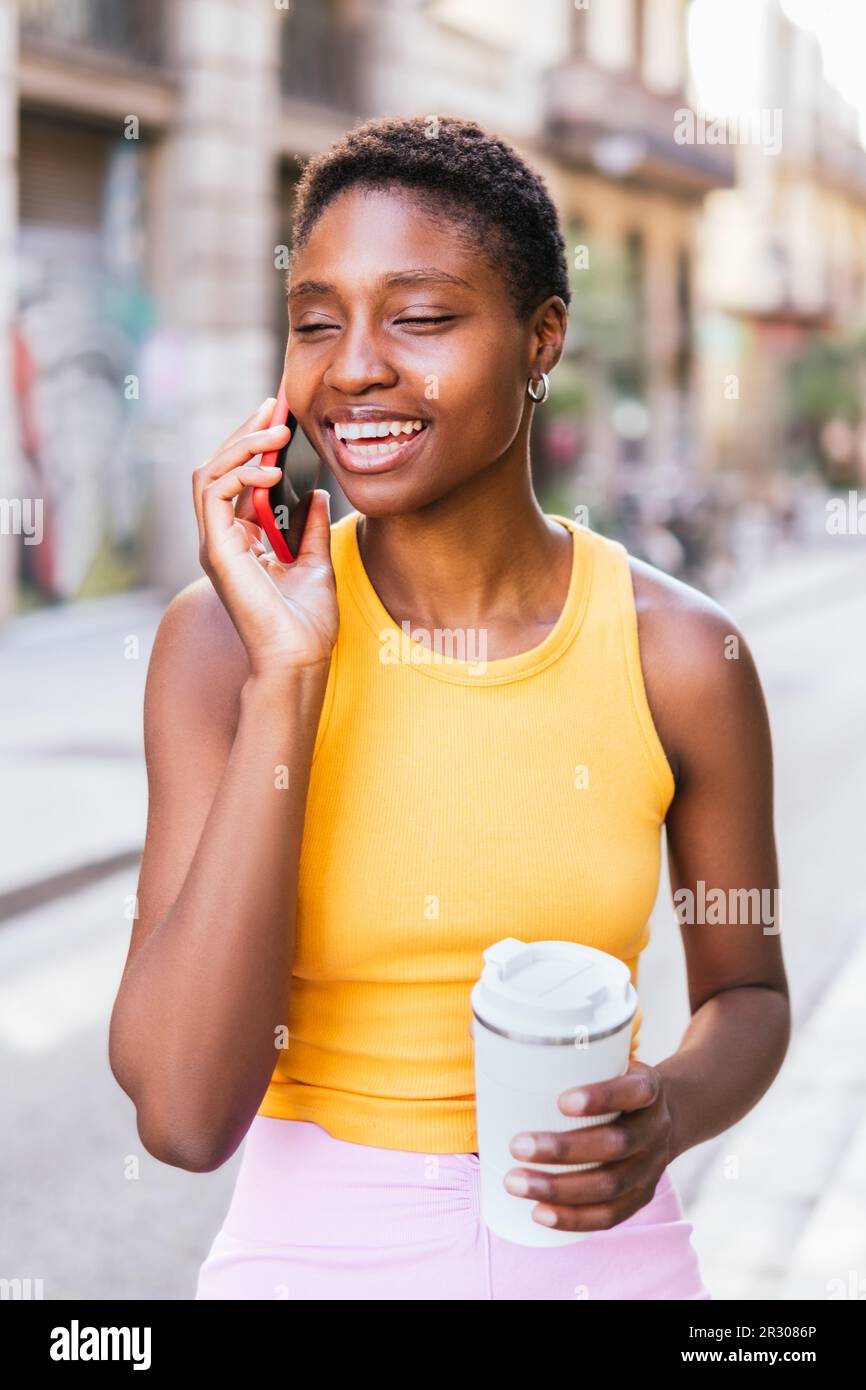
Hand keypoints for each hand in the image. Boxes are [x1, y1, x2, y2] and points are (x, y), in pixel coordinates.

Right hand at [193, 397, 338, 678]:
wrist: (300, 658)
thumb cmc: (307, 624)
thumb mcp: (316, 562)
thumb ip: (310, 528)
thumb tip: (316, 494)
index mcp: (242, 540)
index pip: (238, 478)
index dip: (255, 443)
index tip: (280, 414)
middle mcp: (223, 539)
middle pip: (219, 467)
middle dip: (245, 432)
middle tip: (274, 406)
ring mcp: (216, 544)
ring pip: (209, 473)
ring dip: (241, 444)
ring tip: (275, 429)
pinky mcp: (217, 550)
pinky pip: (214, 494)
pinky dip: (238, 473)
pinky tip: (270, 467)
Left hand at [502, 1060, 674, 1232]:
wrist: (666, 1111)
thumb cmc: (613, 1078)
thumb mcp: (601, 1056)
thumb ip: (548, 1045)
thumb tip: (477, 1029)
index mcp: (648, 1087)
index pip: (634, 1091)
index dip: (602, 1097)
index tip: (561, 1101)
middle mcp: (655, 1128)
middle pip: (616, 1144)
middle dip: (563, 1150)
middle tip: (516, 1145)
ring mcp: (651, 1165)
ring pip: (610, 1184)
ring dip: (559, 1188)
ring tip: (515, 1182)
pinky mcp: (641, 1194)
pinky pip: (611, 1215)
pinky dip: (575, 1218)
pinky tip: (540, 1213)